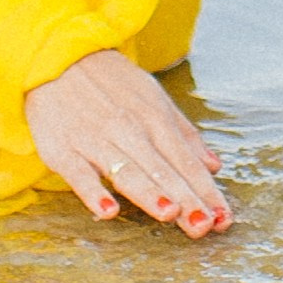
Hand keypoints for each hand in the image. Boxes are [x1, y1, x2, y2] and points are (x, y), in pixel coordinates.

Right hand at [25, 50, 231, 234]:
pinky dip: (92, 191)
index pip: (185, 161)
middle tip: (204, 226)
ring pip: (126, 170)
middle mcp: (128, 129)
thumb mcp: (153, 98)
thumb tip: (214, 166)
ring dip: (149, 193)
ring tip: (170, 213)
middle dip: (185, 199)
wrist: (58, 56)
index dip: (205, 190)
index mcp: (153, 118)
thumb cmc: (112, 83)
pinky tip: (107, 211)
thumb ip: (183, 134)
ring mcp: (94, 140)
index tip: (224, 218)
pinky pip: (78, 174)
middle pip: (161, 169)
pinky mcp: (62, 149)